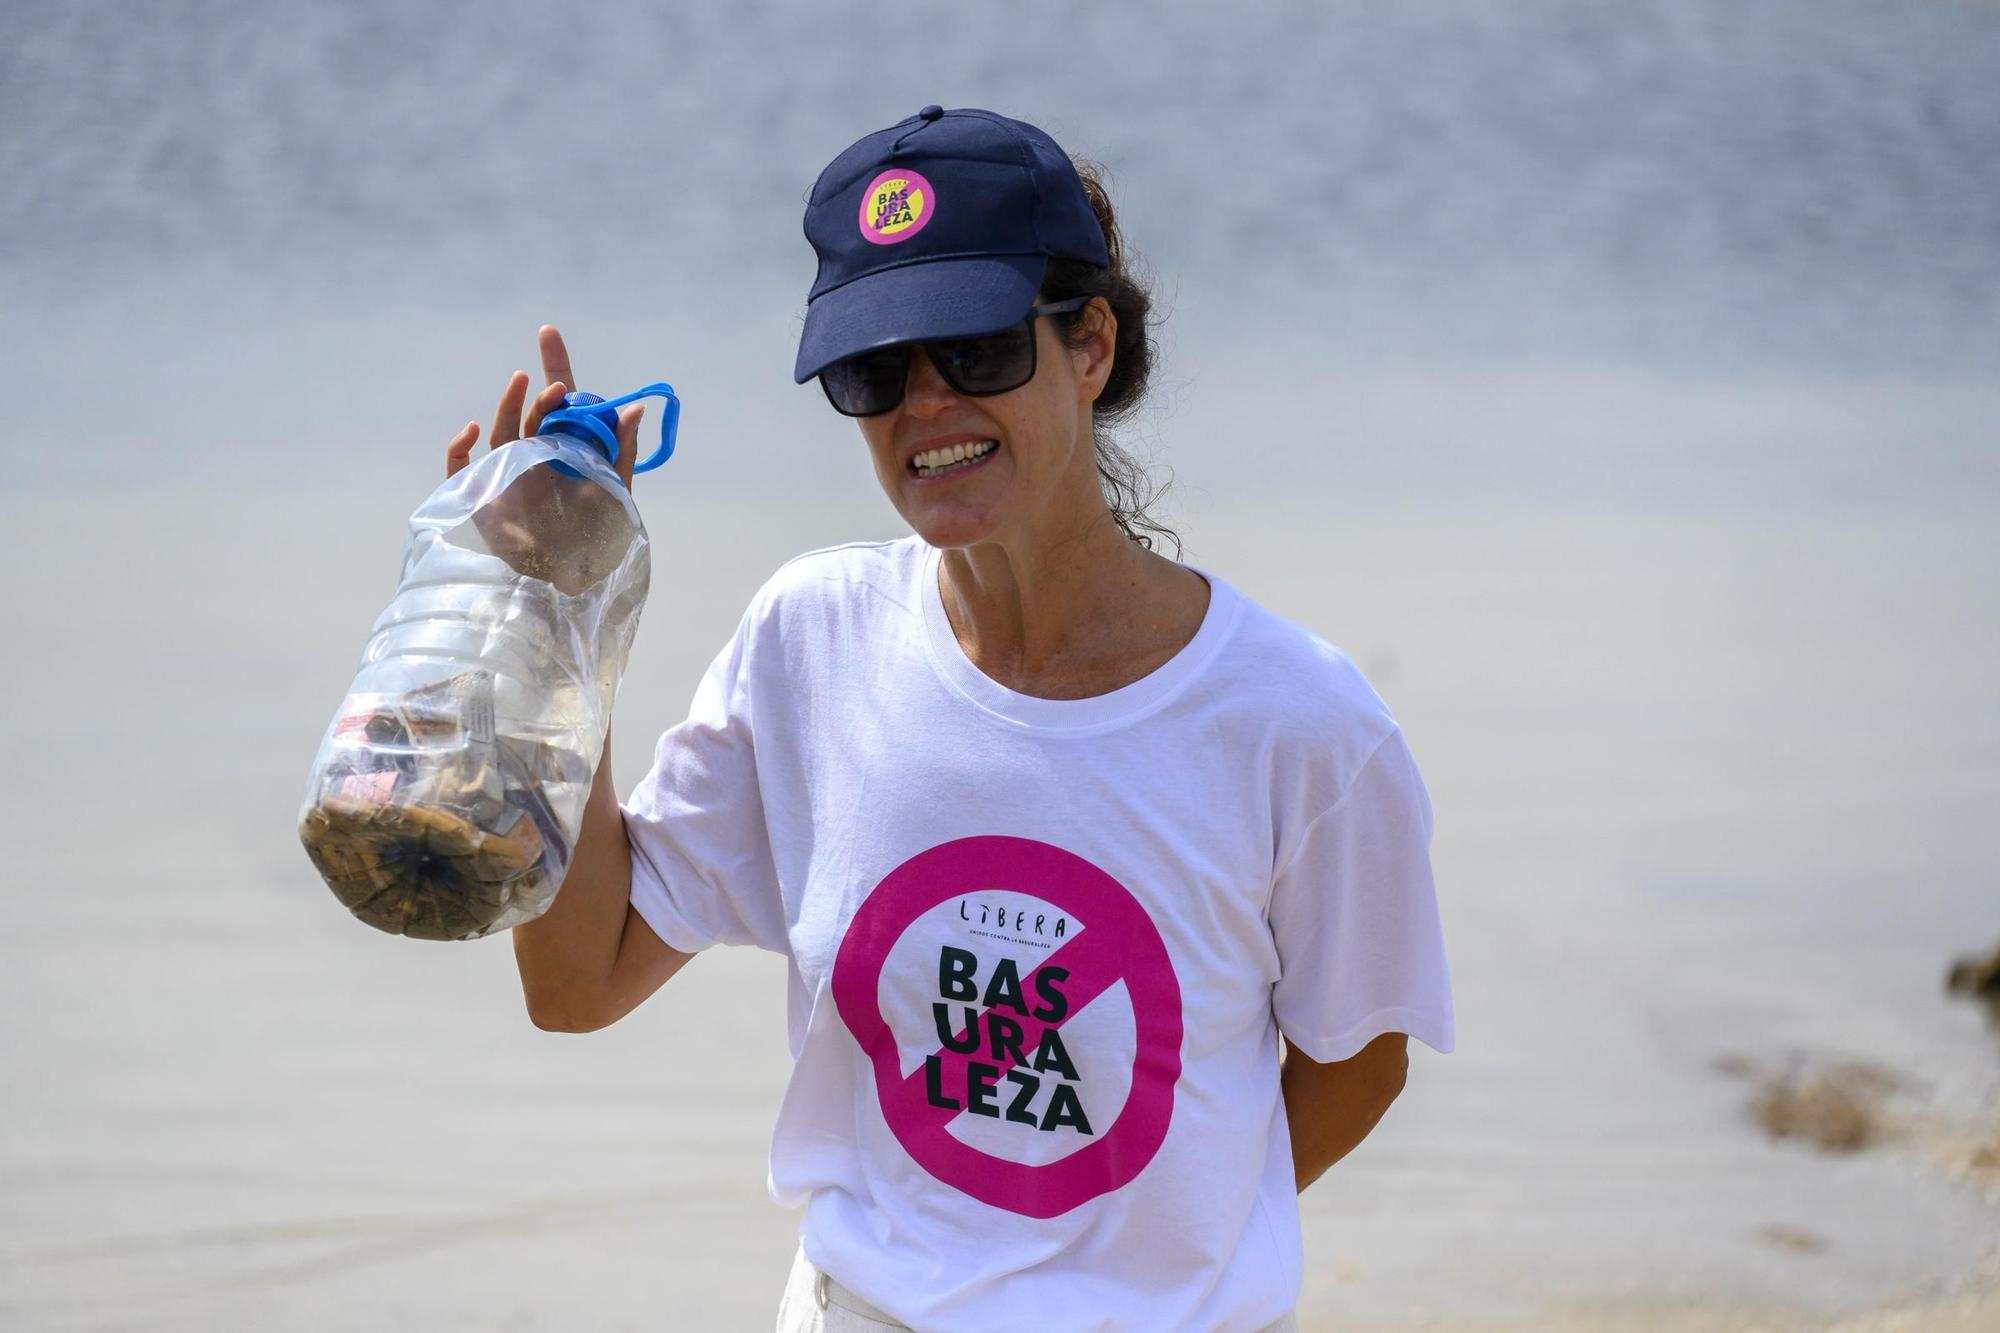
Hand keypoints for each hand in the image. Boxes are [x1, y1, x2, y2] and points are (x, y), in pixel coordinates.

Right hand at [441, 326, 645, 594]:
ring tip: (521, 383)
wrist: (565, 586)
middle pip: (532, 415)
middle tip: (558, 385)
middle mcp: (535, 459)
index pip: (561, 404)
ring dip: (509, 406)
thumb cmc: (594, 544)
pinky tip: (472, 430)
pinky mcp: (481, 498)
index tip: (548, 332)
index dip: (555, 366)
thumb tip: (634, 407)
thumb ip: (622, 452)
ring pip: (501, 432)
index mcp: (566, 453)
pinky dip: (459, 447)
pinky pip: (460, 467)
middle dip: (540, 394)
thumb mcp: (615, 496)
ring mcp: (506, 476)